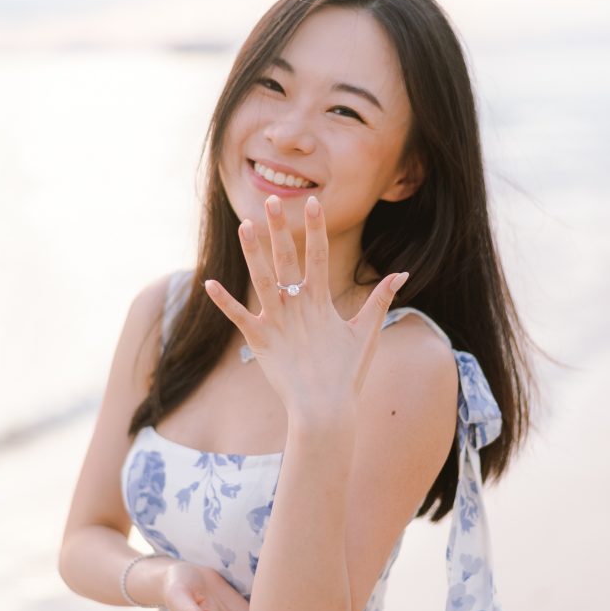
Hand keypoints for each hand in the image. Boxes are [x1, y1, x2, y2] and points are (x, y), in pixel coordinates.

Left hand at [203, 194, 407, 416]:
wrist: (324, 409)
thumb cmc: (346, 374)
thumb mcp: (366, 333)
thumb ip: (380, 300)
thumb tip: (402, 274)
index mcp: (321, 302)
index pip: (319, 255)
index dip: (315, 228)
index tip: (311, 202)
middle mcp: (297, 307)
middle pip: (286, 259)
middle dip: (279, 229)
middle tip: (270, 201)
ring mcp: (277, 323)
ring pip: (261, 280)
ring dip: (252, 253)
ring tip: (244, 225)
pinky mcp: (259, 341)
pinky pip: (238, 317)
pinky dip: (224, 301)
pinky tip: (209, 283)